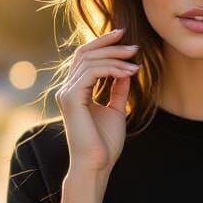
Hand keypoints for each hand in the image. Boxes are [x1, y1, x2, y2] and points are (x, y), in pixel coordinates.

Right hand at [54, 27, 140, 173]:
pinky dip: (112, 69)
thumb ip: (117, 89)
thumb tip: (126, 69)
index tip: (124, 38)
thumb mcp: (116, 110)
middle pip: (85, 53)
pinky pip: (93, 72)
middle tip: (133, 46)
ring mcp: (66, 92)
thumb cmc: (104, 144)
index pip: (85, 58)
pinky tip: (129, 73)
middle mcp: (66, 89)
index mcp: (74, 91)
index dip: (103, 44)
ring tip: (135, 60)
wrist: (96, 165)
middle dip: (110, 45)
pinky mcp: (71, 98)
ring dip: (115, 57)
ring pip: (90, 60)